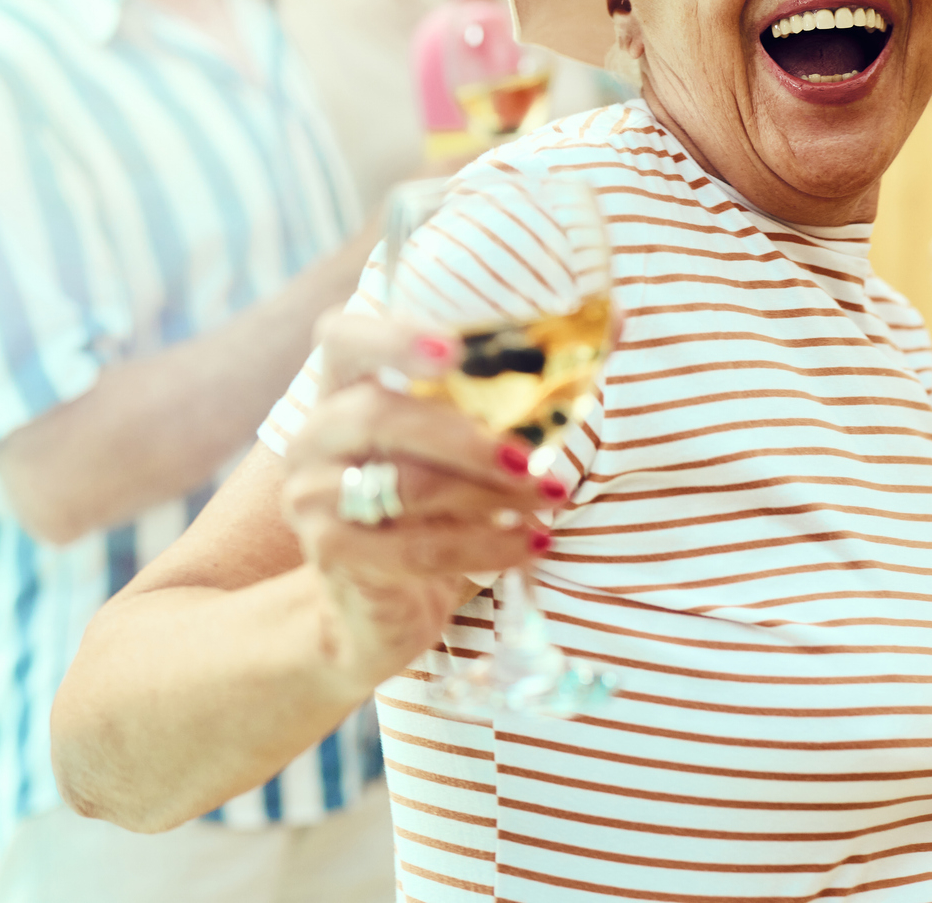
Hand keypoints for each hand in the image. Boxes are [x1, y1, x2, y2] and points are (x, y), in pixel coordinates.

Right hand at [279, 314, 552, 692]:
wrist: (375, 609)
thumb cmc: (434, 506)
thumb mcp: (468, 442)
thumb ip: (527, 383)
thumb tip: (617, 321)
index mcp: (343, 387)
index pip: (342, 337)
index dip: (393, 336)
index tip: (453, 349)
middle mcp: (315, 436)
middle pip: (380, 415)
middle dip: (468, 437)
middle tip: (534, 461)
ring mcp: (314, 499)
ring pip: (406, 486)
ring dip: (491, 495)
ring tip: (551, 501)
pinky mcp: (335, 557)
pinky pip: (418, 548)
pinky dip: (486, 547)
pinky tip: (532, 546)